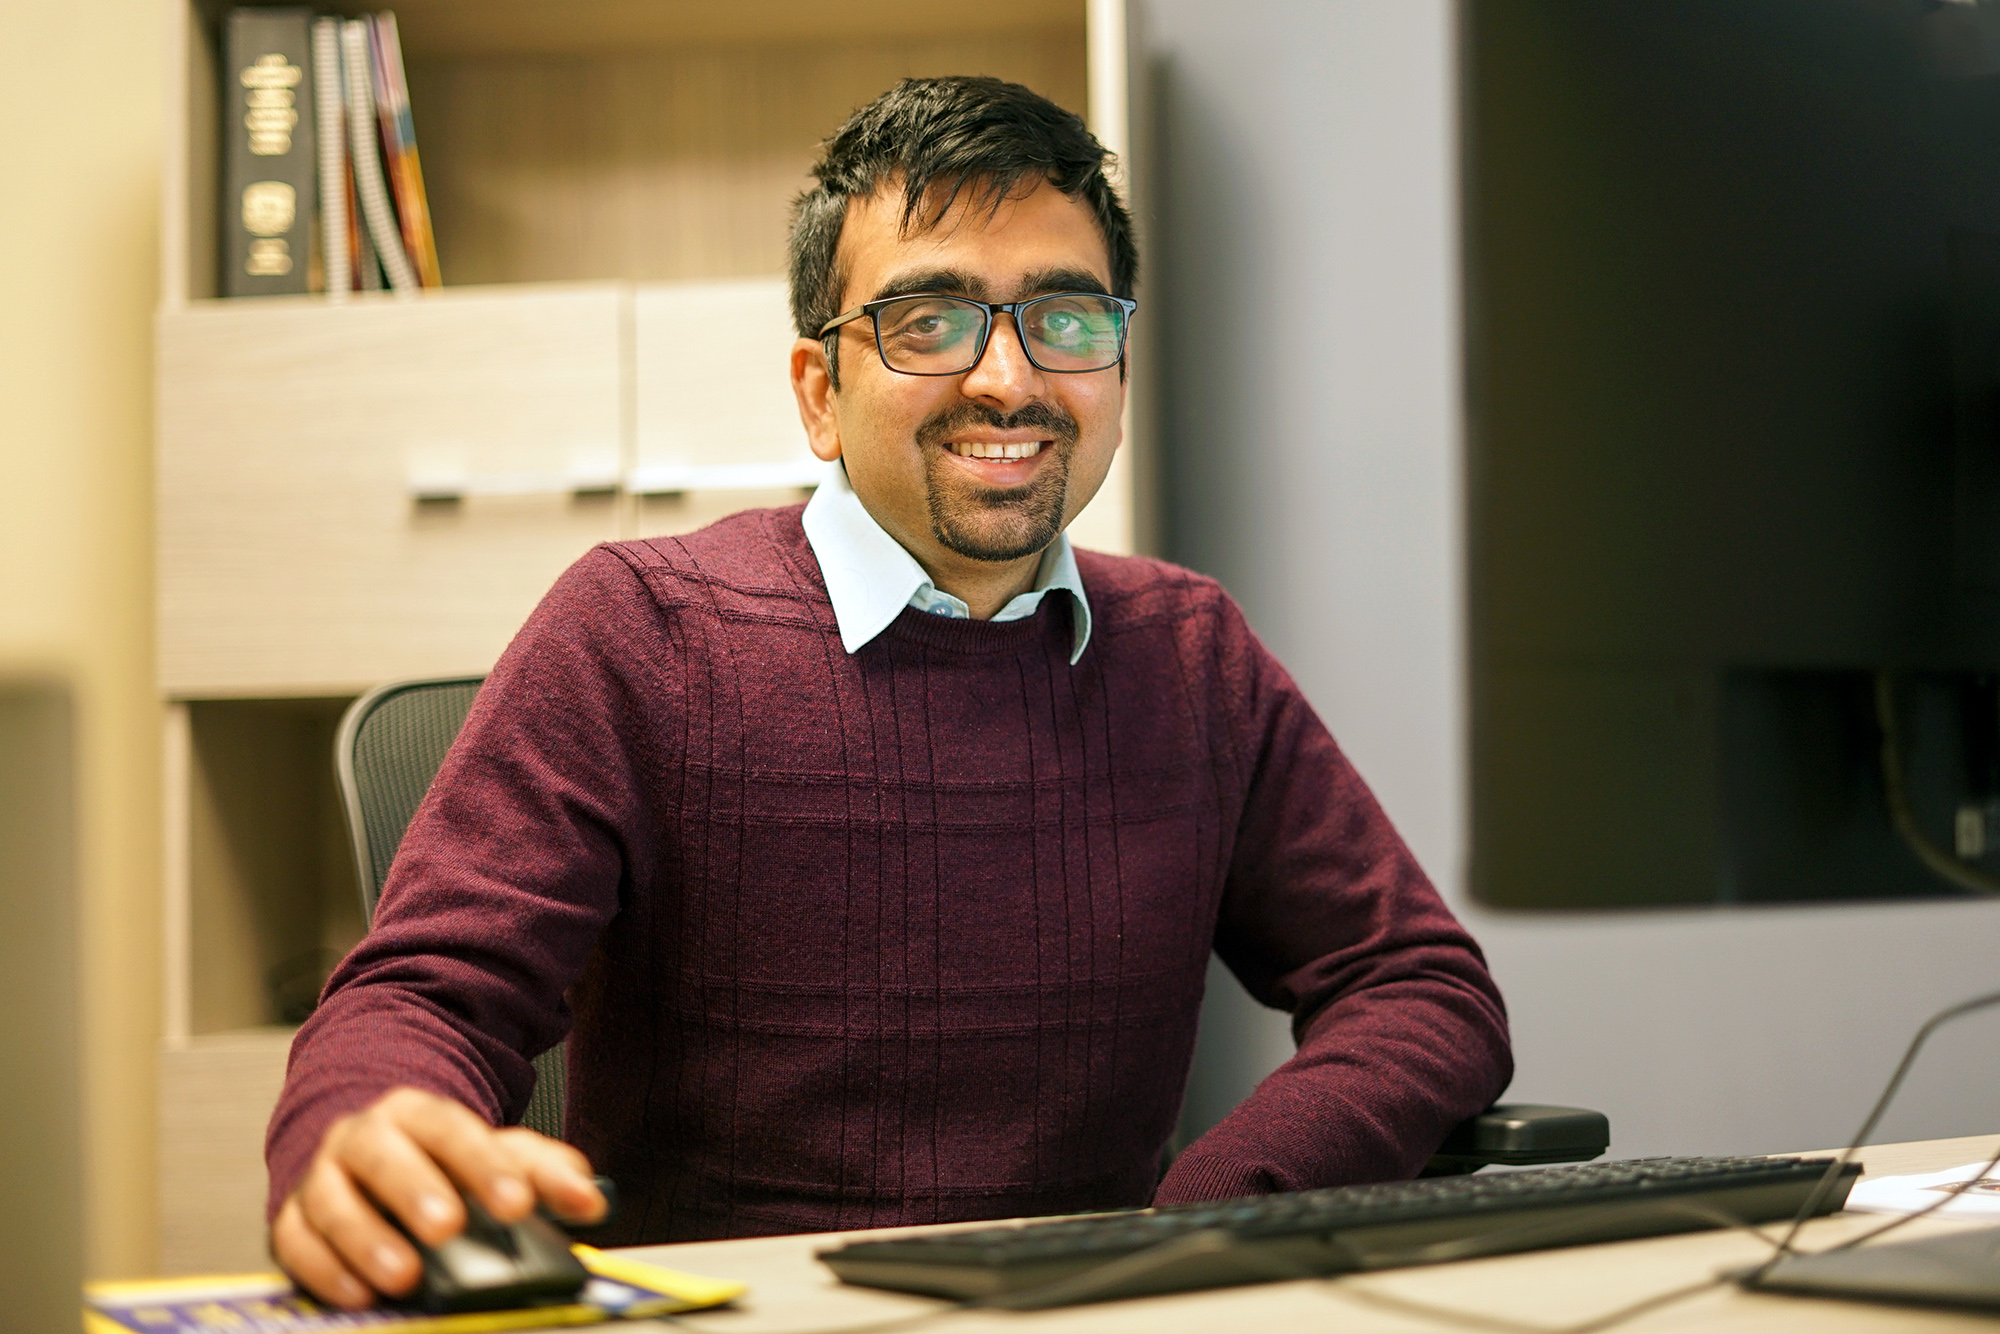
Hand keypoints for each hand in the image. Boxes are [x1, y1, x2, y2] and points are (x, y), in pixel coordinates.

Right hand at [270, 1086, 605, 1308]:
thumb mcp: (493, 1156)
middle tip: (449, 1226)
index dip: (484, 1164)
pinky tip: (357, 1294)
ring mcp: (322, 1177)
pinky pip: (296, 1242)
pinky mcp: (293, 1221)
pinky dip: (323, 1269)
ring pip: (332, 1199)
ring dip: (365, 1238)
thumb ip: (543, 1173)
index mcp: (418, 1114)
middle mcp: (364, 1137)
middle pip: (383, 1153)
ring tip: (404, 1275)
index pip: (451, 1128)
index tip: (517, 1203)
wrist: (361, 1155)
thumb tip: (589, 1200)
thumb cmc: (437, 1162)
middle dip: (415, 1189)